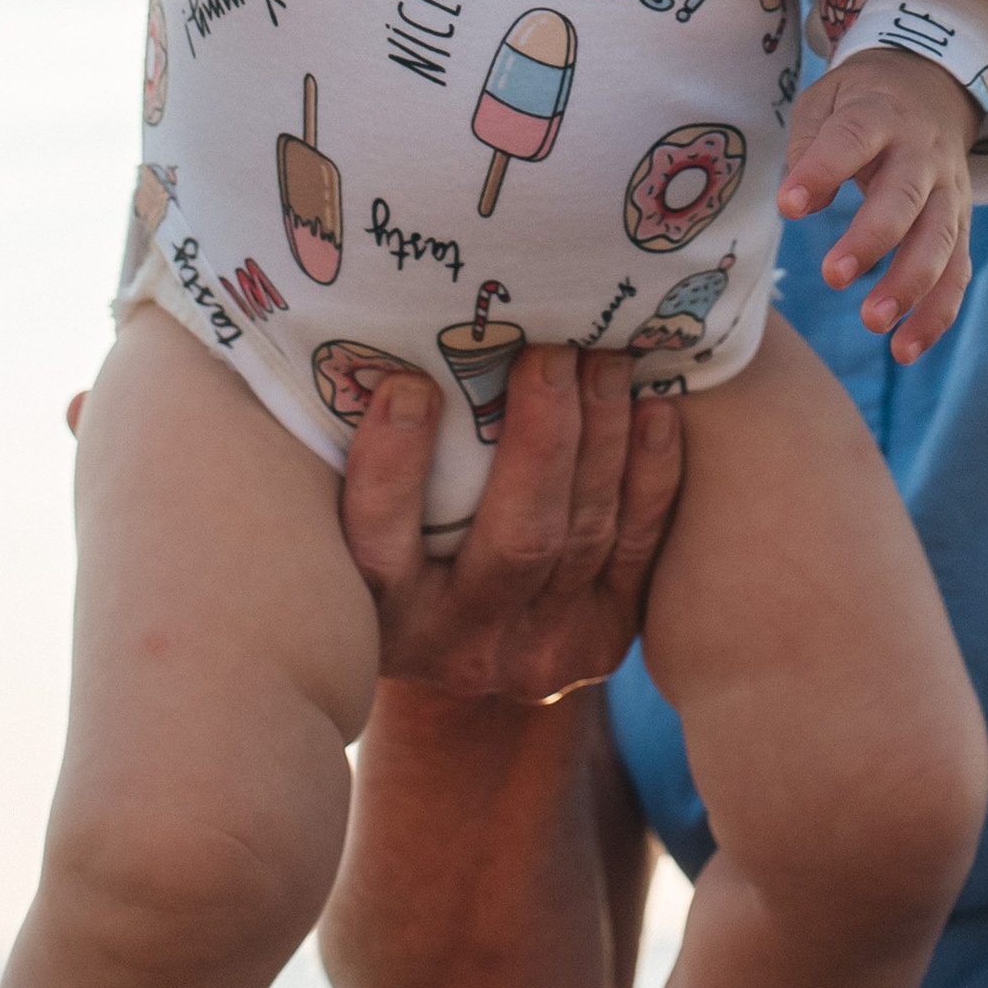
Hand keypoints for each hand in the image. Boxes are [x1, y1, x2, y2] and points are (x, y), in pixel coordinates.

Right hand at [340, 345, 682, 702]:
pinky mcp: (603, 639)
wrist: (454, 644)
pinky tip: (656, 409)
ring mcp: (542, 649)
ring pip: (585, 536)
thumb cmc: (383, 540)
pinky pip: (636, 551)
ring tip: (607, 358)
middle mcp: (461, 645)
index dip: (393, 468)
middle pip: (516, 543)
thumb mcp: (342, 520)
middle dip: (542, 438)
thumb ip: (336, 452)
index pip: (380, 547)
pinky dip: (652, 476)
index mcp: (381, 615)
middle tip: (552, 350)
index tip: (408, 384)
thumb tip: (331, 337)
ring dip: (604, 437)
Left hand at [777, 48, 979, 361]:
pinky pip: (957, 272)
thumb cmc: (861, 103)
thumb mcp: (826, 99)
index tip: (789, 206)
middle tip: (832, 277)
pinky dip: (937, 314)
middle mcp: (922, 153)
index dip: (821, 170)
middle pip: (904, 196)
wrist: (933, 87)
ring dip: (910, 286)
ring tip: (873, 325)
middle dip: (873, 238)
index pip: (851, 139)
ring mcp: (949, 191)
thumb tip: (799, 203)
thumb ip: (810, 145)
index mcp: (880, 114)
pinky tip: (906, 349)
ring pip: (939, 240)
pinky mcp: (961, 224)